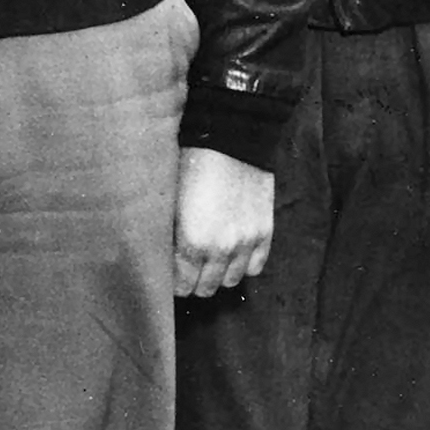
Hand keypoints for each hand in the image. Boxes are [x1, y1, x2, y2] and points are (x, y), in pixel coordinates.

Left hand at [174, 146, 271, 296]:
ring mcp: (246, 243)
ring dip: (219, 276)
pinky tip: (232, 255)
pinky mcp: (264, 233)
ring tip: (209, 263)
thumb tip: (165, 258)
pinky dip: (243, 266)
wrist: (229, 141)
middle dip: (194, 282)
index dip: (173, 283)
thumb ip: (169, 237)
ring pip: (231, 282)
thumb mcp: (169, 203)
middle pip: (206, 288)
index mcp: (191, 242)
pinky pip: (255, 268)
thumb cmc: (188, 165)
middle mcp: (220, 250)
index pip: (181, 286)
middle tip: (186, 270)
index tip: (168, 275)